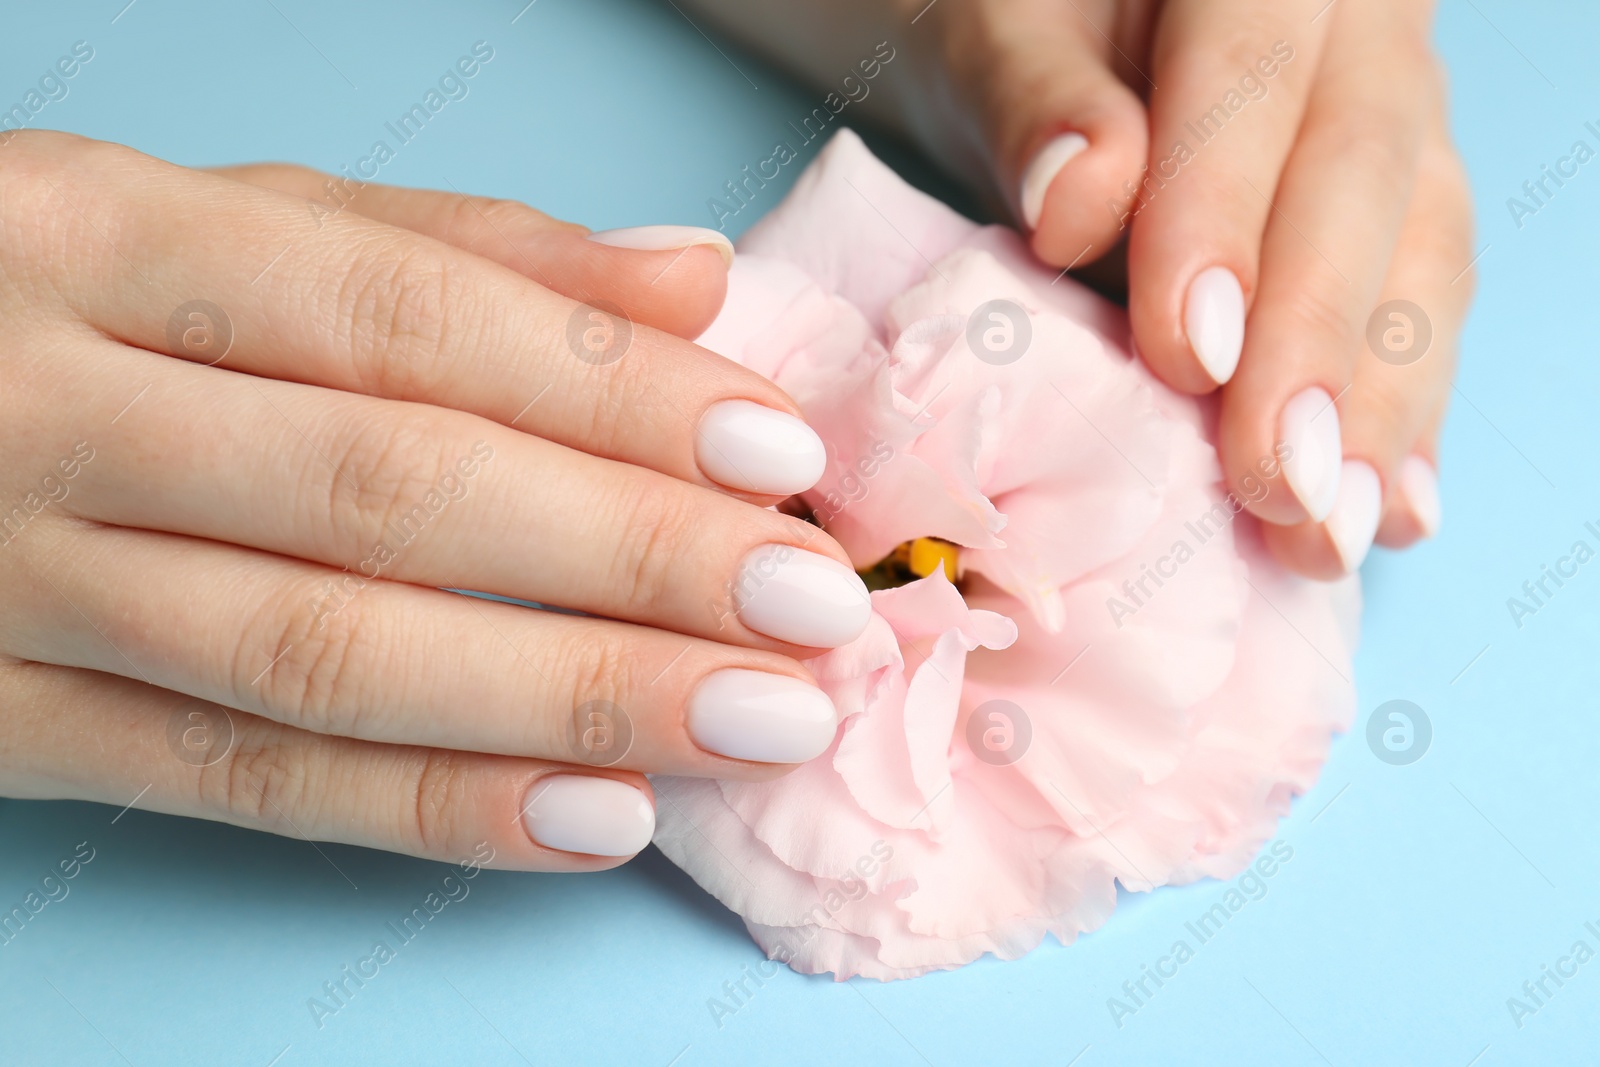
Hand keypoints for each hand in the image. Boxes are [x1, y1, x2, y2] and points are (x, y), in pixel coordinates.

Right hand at [0, 132, 869, 870]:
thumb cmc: (34, 297)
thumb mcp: (210, 226)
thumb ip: (447, 250)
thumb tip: (687, 278)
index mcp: (103, 235)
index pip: (410, 319)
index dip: (611, 395)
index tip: (779, 458)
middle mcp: (44, 402)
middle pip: (388, 492)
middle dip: (628, 557)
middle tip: (809, 610)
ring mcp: (3, 580)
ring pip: (325, 654)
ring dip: (567, 699)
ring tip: (751, 721)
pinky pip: (234, 781)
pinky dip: (428, 808)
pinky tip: (593, 817)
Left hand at [683, 0, 1472, 577]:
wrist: (1036, 35)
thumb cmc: (1004, 28)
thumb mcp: (988, 39)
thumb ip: (1032, 98)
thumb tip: (1079, 196)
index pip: (1256, 75)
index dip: (1227, 214)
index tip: (1190, 356)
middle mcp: (1353, 33)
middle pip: (1361, 174)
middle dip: (1318, 342)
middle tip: (1276, 482)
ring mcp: (1390, 115)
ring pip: (1420, 248)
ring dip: (1377, 404)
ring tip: (1333, 527)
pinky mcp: (1394, 206)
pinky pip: (1422, 297)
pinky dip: (1400, 410)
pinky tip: (1388, 509)